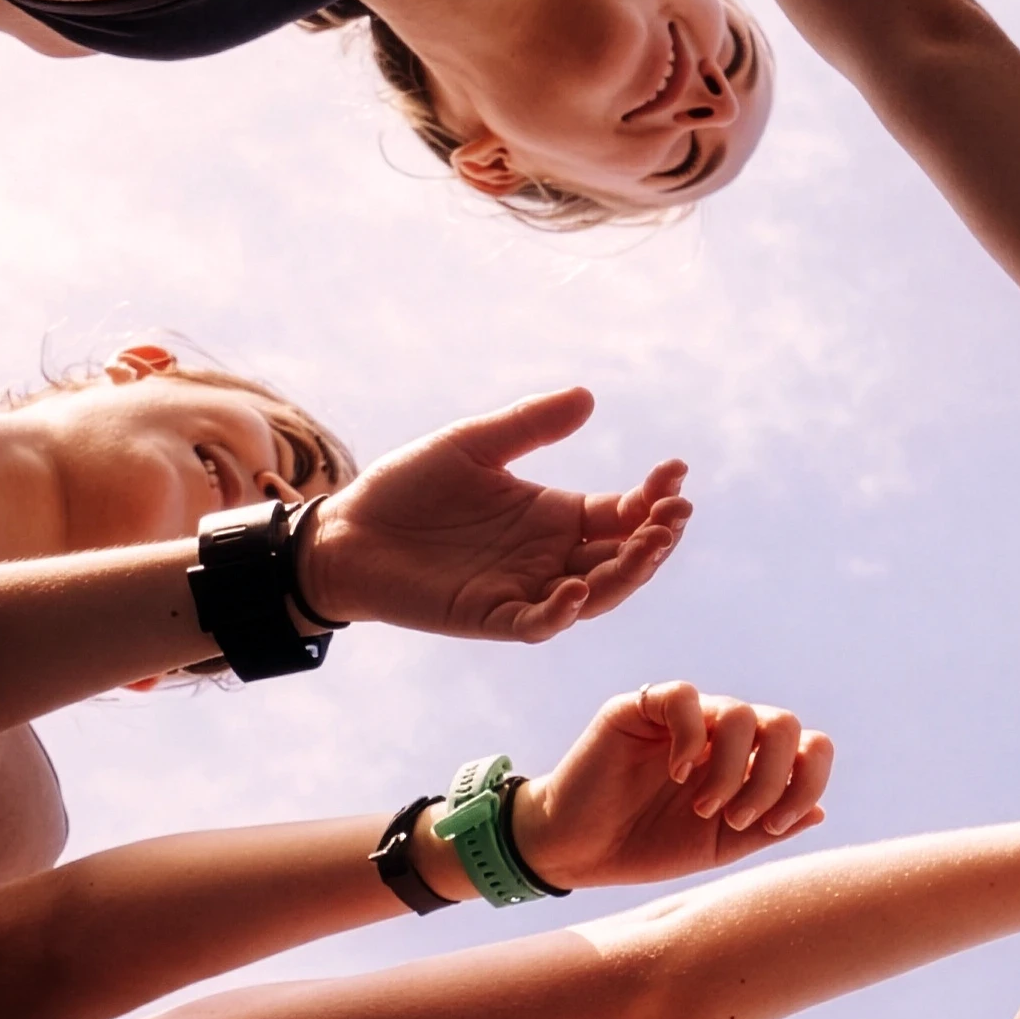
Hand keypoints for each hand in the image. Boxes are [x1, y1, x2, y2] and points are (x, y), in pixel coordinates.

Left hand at [295, 389, 688, 638]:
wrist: (344, 532)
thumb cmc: (407, 488)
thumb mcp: (473, 445)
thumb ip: (528, 426)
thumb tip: (587, 397)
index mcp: (556, 516)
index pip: (623, 512)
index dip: (654, 496)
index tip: (675, 470)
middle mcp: (552, 556)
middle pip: (624, 557)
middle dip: (656, 539)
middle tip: (673, 513)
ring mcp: (526, 589)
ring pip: (596, 594)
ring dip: (628, 574)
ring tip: (648, 546)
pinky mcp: (491, 616)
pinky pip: (538, 622)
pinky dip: (560, 612)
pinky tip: (573, 588)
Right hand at [509, 682, 832, 887]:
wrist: (579, 851)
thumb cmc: (648, 846)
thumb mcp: (719, 846)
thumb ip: (769, 828)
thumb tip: (820, 811)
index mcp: (751, 762)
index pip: (809, 748)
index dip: (806, 783)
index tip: (771, 825)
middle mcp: (724, 734)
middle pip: (786, 724)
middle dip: (773, 777)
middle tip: (737, 818)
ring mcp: (685, 718)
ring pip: (741, 713)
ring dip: (731, 769)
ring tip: (703, 807)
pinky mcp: (639, 707)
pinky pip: (683, 696)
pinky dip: (689, 739)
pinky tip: (676, 774)